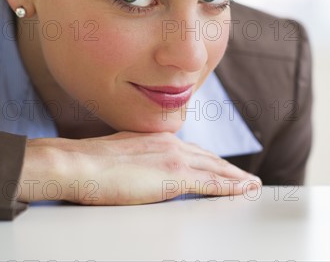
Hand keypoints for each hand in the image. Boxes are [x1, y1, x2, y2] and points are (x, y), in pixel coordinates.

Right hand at [18, 131, 260, 203]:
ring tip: (251, 184)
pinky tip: (242, 190)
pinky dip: (230, 186)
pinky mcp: (174, 177)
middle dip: (230, 168)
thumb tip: (142, 171)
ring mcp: (175, 159)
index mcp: (158, 139)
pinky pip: (211, 183)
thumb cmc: (89, 164)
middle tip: (246, 177)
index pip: (192, 151)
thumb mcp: (120, 155)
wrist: (78, 163)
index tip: (222, 166)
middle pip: (209, 158)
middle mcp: (171, 144)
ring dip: (236, 177)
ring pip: (215, 169)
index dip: (210, 161)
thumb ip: (138, 160)